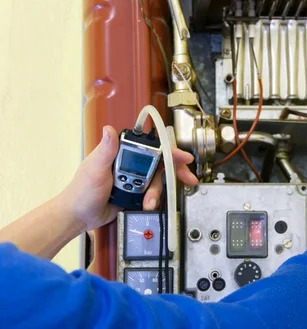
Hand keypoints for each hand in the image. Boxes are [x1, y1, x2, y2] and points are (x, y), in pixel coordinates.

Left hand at [57, 126, 198, 231]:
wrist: (78, 217)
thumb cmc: (81, 192)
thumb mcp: (94, 169)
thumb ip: (105, 150)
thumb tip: (109, 130)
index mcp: (121, 154)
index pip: (150, 148)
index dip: (169, 151)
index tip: (182, 157)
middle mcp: (130, 164)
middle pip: (159, 165)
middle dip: (174, 172)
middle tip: (187, 179)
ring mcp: (134, 179)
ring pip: (157, 182)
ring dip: (157, 192)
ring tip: (149, 201)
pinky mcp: (135, 194)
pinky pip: (152, 195)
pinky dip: (153, 200)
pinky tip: (148, 205)